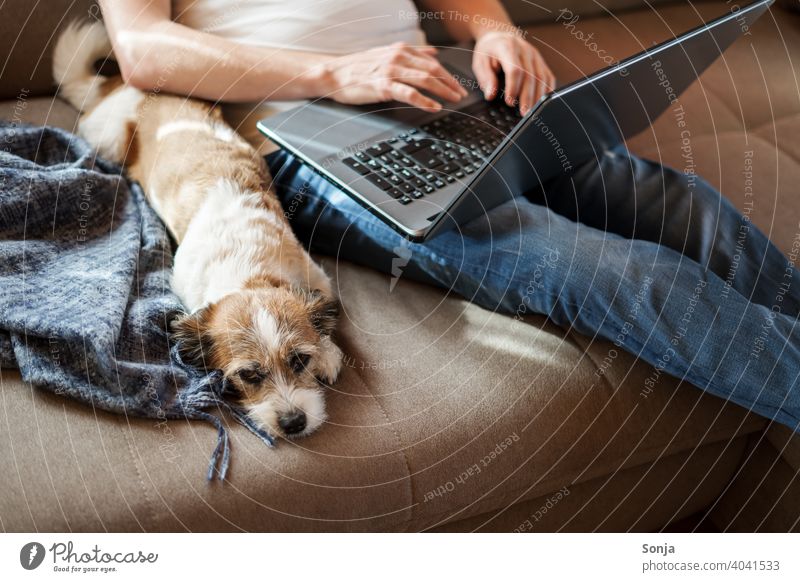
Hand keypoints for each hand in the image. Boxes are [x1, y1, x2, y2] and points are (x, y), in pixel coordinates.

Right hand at [321, 42, 466, 111]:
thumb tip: (433, 53)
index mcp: (401, 50)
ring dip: (443, 91)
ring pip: (425, 79)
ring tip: (453, 100)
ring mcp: (390, 71)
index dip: (448, 74)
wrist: (334, 74)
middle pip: (433, 70)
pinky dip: (424, 100)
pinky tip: (434, 106)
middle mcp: (397, 57)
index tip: (458, 85)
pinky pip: (409, 93)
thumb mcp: (387, 55)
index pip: (432, 61)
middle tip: (461, 95)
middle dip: (450, 83)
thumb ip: (411, 55)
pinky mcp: (383, 85)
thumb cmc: (358, 68)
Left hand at [472, 32, 554, 114]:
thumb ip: (486, 78)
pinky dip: (547, 90)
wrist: (500, 35)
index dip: (513, 87)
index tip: (509, 102)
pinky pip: (548, 76)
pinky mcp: (541, 61)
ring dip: (538, 97)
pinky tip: (542, 102)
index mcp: (508, 47)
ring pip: (541, 77)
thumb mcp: (480, 62)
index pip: (515, 69)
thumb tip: (490, 95)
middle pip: (530, 76)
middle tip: (525, 113)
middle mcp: (525, 50)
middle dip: (528, 97)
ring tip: (533, 112)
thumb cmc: (489, 50)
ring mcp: (535, 55)